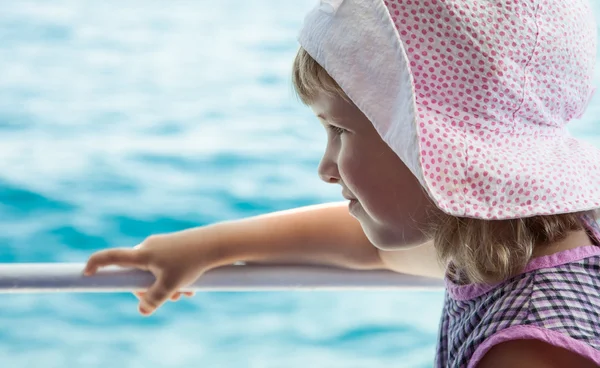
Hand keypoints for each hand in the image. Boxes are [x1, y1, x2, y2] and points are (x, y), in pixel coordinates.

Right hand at [83, 231, 225, 315]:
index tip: (85, 273)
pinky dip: (174, 277)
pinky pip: (166, 265)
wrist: (215, 243)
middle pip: (137, 273)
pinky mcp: (172, 245)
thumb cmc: (191, 262)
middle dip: (150, 290)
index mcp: (141, 254)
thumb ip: (154, 299)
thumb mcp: (171, 285)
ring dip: (166, 286)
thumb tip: (142, 309)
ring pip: (154, 271)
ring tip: (187, 293)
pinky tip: (192, 285)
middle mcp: (147, 247)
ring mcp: (160, 245)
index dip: (96, 265)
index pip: (111, 257)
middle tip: (172, 299)